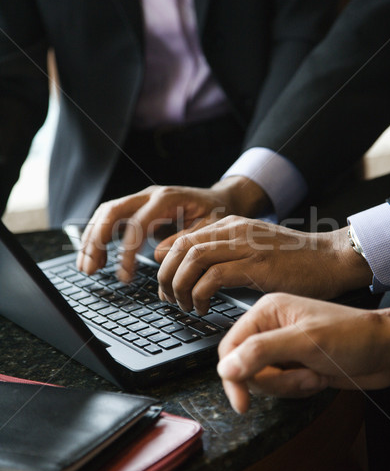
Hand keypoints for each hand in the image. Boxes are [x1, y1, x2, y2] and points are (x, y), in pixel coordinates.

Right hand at [76, 177, 268, 280]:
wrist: (220, 200)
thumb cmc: (217, 215)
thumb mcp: (210, 228)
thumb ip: (186, 240)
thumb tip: (160, 254)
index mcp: (167, 198)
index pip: (137, 223)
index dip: (128, 250)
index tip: (126, 275)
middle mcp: (149, 195)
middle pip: (112, 211)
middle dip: (97, 241)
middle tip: (91, 269)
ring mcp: (140, 200)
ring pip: (106, 214)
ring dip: (92, 240)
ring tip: (87, 268)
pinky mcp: (136, 209)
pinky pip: (110, 219)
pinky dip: (98, 238)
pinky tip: (95, 259)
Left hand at [156, 216, 371, 315]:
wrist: (331, 259)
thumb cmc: (295, 261)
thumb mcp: (253, 250)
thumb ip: (224, 255)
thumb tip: (191, 272)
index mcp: (231, 226)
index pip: (183, 237)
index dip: (165, 262)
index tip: (164, 284)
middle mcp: (234, 230)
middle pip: (181, 246)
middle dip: (166, 275)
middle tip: (168, 297)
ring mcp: (245, 245)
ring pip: (193, 259)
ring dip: (180, 285)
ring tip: (184, 305)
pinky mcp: (256, 264)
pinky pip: (214, 276)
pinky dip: (200, 294)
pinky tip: (204, 308)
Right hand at [217, 293, 389, 412]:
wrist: (387, 351)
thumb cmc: (354, 335)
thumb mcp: (305, 342)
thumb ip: (261, 352)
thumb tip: (225, 368)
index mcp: (267, 312)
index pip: (230, 347)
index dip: (233, 375)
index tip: (241, 401)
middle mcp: (271, 328)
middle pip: (245, 368)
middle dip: (273, 381)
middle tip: (299, 375)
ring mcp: (283, 348)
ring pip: (263, 381)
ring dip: (289, 385)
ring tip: (314, 373)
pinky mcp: (295, 364)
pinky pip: (281, 387)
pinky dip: (299, 388)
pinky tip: (318, 376)